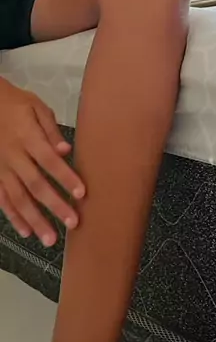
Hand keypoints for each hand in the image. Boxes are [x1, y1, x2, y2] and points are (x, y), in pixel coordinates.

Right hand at [0, 78, 84, 245]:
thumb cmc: (15, 104)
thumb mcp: (36, 107)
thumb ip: (51, 130)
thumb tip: (66, 150)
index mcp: (27, 138)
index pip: (49, 161)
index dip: (65, 177)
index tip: (81, 193)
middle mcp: (14, 157)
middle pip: (35, 184)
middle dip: (55, 205)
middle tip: (73, 223)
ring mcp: (1, 168)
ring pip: (18, 198)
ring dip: (35, 219)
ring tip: (50, 238)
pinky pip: (3, 199)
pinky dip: (13, 217)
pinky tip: (26, 231)